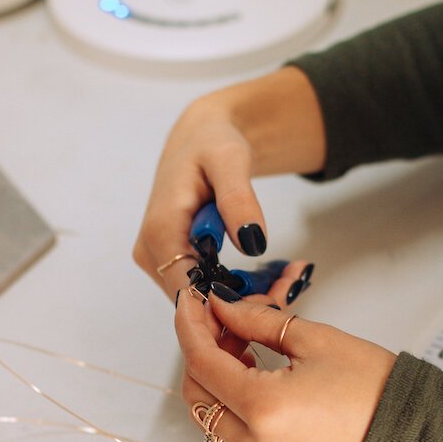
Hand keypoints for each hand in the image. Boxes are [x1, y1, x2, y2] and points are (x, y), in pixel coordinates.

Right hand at [133, 67, 325, 298]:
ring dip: (243, 298)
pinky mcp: (170, 264)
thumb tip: (252, 242)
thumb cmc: (212, 143)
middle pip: (196, 299)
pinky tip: (267, 277)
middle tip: (291, 286)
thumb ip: (239, 200)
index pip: (189, 288)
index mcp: (160, 230)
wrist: (200, 139)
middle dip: (243, 302)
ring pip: (201, 300)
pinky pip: (203, 289)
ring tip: (286, 280)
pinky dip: (236, 290)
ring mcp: (158, 261)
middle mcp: (151, 253)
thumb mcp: (230, 160)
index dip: (229, 303)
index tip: (273, 298)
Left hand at [176, 289, 395, 441]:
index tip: (191, 300)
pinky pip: (231, 435)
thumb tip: (225, 309)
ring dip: (213, 378)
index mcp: (264, 409)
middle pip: (197, 394)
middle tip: (218, 319)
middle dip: (199, 351)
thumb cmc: (376, 391)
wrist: (412, 438)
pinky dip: (230, 403)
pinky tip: (251, 374)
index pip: (202, 362)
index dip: (191, 325)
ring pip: (210, 417)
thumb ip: (257, 323)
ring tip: (239, 344)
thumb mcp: (315, 340)